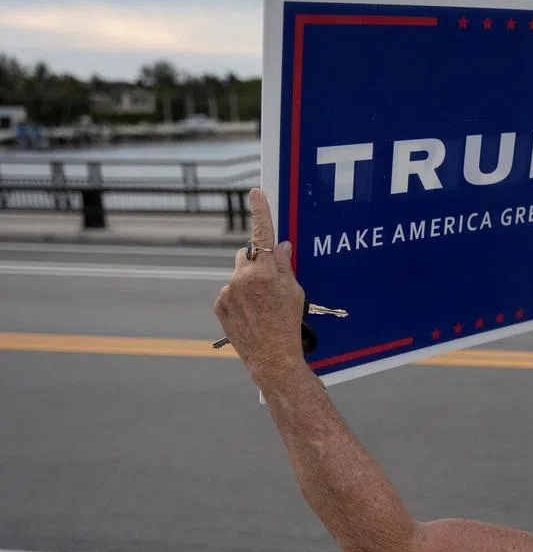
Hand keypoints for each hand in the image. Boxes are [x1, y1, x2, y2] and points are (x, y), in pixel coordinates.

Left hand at [214, 188, 306, 384]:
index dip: (260, 211)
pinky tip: (252, 314)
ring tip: (262, 306)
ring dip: (248, 282)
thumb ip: (285, 266)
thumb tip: (280, 246)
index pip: (262, 234)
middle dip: (257, 261)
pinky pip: (230, 291)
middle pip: (247, 254)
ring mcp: (228, 291)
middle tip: (270, 281)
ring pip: (238, 274)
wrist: (272, 358)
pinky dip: (240, 297)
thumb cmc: (289, 326)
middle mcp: (242, 278)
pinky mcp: (220, 304)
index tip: (255, 193)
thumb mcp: (295, 292)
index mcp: (264, 272)